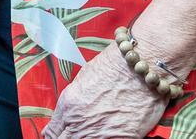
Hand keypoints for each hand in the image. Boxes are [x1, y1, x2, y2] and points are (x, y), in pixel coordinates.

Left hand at [42, 41, 168, 138]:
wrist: (144, 63)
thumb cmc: (117, 63)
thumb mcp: (86, 75)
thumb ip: (74, 99)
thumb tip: (68, 114)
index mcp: (68, 105)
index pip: (51, 132)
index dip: (55, 135)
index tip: (60, 134)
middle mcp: (79, 123)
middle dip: (67, 138)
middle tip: (74, 134)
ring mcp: (99, 135)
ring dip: (84, 138)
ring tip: (94, 131)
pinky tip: (108, 134)